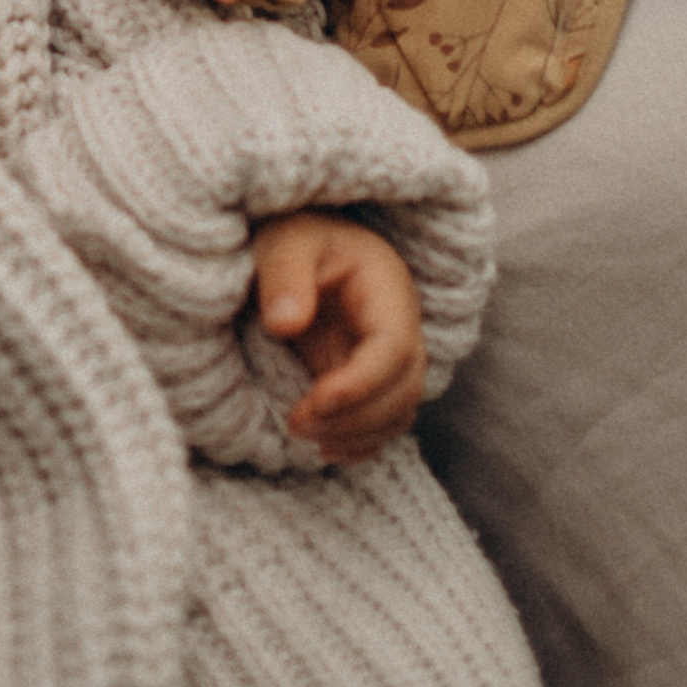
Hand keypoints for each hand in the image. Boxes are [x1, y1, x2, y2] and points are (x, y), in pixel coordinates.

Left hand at [251, 212, 424, 461]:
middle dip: (355, 417)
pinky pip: (385, 422)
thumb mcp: (283, 241)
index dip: (362, 383)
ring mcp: (390, 356)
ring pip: (399, 411)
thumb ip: (284, 276)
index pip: (394, 347)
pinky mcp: (373, 379)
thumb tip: (286, 325)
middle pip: (404, 388)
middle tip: (297, 423)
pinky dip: (362, 444)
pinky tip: (324, 449)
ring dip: (356, 434)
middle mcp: (400, 325)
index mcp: (386, 288)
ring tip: (300, 431)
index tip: (316, 401)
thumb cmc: (292, 237)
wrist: (297, 246)